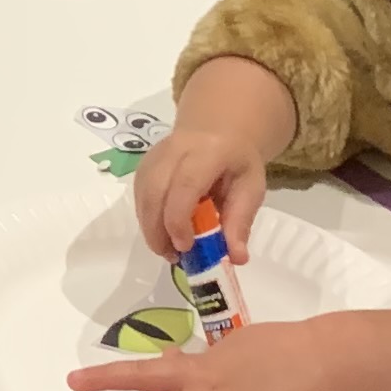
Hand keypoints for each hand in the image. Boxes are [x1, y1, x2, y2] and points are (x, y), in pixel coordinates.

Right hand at [134, 53, 299, 260]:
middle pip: (154, 190)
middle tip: (173, 257)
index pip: (185, 184)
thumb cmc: (236, 162)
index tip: (185, 248)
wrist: (217, 131)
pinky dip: (147, 220)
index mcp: (208, 151)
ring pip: (142, 195)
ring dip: (150, 229)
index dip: (179, 219)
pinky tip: (162, 233)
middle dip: (158, 230)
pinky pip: (139, 197)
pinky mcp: (144, 165)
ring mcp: (155, 155)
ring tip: (168, 250)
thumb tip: (237, 258)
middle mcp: (175, 148)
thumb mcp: (251, 188)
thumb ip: (241, 221)